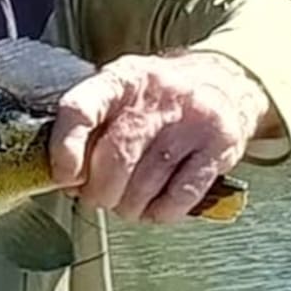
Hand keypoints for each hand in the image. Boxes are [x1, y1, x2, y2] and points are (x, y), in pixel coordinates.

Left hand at [49, 51, 274, 223]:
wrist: (227, 79)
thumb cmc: (161, 94)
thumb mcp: (122, 89)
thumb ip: (92, 122)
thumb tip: (63, 172)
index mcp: (121, 79)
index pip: (81, 109)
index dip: (65, 147)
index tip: (63, 175)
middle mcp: (156, 96)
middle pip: (115, 158)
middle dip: (99, 191)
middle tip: (96, 198)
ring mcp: (191, 122)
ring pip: (145, 184)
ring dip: (128, 206)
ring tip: (125, 204)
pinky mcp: (219, 148)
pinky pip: (180, 196)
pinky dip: (161, 212)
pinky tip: (155, 207)